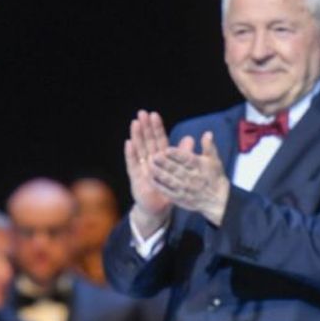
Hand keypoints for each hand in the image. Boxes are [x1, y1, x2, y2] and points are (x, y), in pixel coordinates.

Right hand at [124, 111, 172, 230]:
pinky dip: (130, 154)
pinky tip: (129, 143)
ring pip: (139, 149)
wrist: (158, 208)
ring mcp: (142, 167)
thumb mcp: (179, 171)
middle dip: (145, 127)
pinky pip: (132, 164)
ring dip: (137, 136)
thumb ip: (184, 155)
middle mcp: (150, 160)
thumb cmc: (168, 188)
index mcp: (161, 157)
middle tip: (142, 113)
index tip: (154, 114)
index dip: (156, 128)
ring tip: (135, 123)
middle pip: (147, 141)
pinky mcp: (136, 177)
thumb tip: (191, 138)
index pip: (159, 140)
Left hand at [149, 131, 230, 225]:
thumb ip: (208, 146)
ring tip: (150, 165)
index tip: (167, 149)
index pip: (187, 159)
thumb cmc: (214, 176)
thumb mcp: (214, 160)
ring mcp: (185, 189)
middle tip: (154, 155)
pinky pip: (167, 192)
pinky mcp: (180, 198)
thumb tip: (208, 133)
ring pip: (170, 180)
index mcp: (200, 167)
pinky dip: (159, 186)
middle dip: (165, 163)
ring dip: (160, 173)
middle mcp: (192, 178)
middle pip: (177, 169)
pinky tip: (150, 179)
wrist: (218, 201)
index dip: (177, 154)